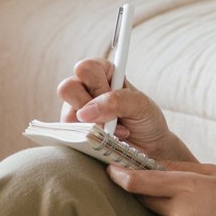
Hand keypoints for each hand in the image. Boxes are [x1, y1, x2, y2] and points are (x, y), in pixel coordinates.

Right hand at [57, 58, 179, 158]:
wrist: (149, 148)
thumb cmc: (146, 121)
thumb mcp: (141, 105)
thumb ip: (117, 101)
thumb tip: (85, 112)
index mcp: (104, 73)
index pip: (86, 68)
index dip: (97, 84)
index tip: (111, 96)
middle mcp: (86, 89)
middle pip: (67, 87)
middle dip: (90, 106)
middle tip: (112, 117)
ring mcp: (76, 110)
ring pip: (67, 114)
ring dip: (94, 126)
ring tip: (114, 131)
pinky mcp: (73, 131)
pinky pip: (68, 134)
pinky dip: (89, 139)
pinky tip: (105, 139)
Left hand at [106, 162, 215, 215]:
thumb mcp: (215, 171)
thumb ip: (180, 169)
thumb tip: (152, 164)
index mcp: (189, 189)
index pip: (140, 182)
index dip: (120, 174)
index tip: (110, 168)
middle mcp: (180, 213)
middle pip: (144, 198)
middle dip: (143, 187)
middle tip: (149, 175)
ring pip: (158, 213)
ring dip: (164, 203)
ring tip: (192, 198)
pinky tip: (199, 215)